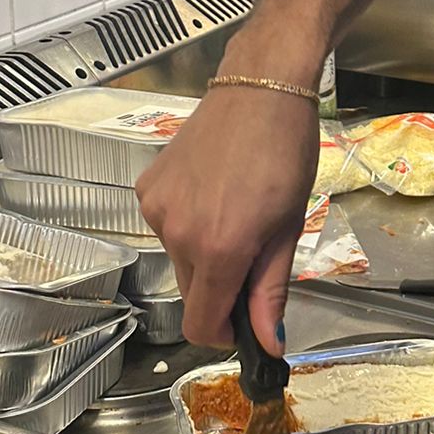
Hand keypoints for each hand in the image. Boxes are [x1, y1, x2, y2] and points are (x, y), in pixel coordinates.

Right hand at [136, 79, 320, 352]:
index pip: (200, 325)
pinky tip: (212, 192)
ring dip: (204, 255)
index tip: (245, 322)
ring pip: (179, 260)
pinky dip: (188, 224)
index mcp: (217, 249)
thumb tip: (268, 344)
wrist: (259, 89)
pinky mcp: (146, 187)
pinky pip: (167, 226)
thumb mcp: (287, 228)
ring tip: (235, 213)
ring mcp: (156, 208)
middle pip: (191, 294)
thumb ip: (270, 291)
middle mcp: (176, 233)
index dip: (224, 335)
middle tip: (253, 254)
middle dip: (220, 290)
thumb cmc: (286, 155)